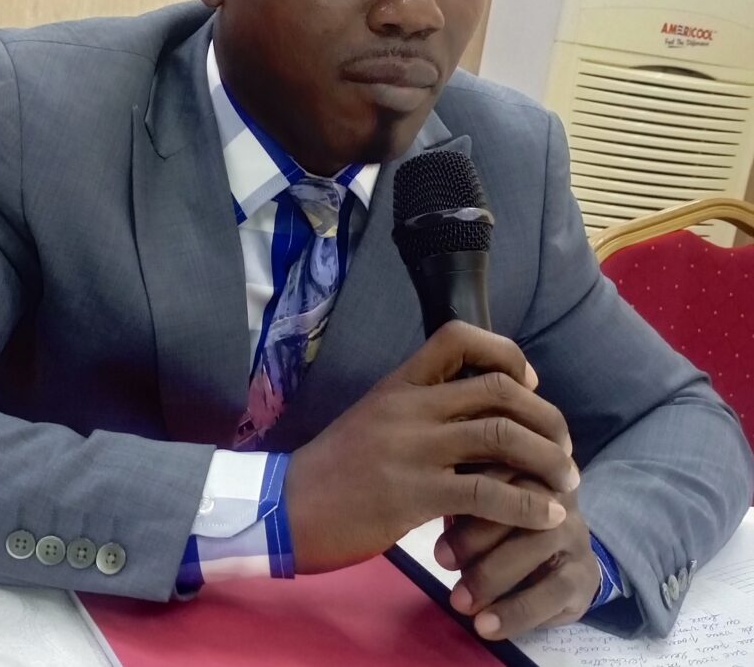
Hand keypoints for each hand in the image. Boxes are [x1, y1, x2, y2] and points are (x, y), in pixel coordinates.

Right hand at [284, 322, 576, 573]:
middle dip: (545, 415)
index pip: (457, 336)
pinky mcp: (414, 495)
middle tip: (563, 443)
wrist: (287, 506)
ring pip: (501, 436)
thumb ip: (418, 411)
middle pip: (497, 388)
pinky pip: (488, 494)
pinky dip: (529, 506)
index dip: (504, 352)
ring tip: (568, 479)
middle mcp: (409, 406)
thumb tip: (475, 417)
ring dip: (548, 458)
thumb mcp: (373, 420)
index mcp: (398, 383)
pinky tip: (548, 517)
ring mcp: (412, 449)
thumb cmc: (334, 467)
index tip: (526, 382)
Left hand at [435, 471, 599, 639]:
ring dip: (494, 575)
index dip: (473, 484)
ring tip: (459, 601)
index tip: (436, 506)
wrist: (561, 554)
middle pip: (522, 501)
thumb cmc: (502, 517)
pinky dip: (517, 611)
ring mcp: (576, 531)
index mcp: (528, 463)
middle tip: (441, 559)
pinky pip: (554, 592)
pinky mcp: (585, 574)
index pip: (502, 462)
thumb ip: (461, 491)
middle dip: (477, 534)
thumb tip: (423, 504)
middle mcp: (558, 491)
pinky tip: (486, 625)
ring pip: (539, 544)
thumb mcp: (481, 495)